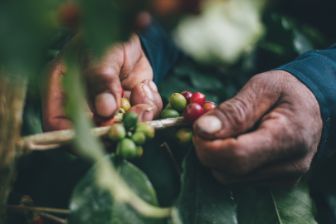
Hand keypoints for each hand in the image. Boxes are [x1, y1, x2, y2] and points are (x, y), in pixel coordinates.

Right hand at [42, 34, 161, 130]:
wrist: (126, 33)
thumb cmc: (102, 37)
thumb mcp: (100, 53)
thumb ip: (101, 78)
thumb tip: (106, 110)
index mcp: (62, 89)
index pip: (57, 123)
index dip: (76, 135)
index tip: (102, 131)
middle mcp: (83, 105)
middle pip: (93, 133)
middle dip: (118, 127)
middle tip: (135, 111)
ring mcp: (107, 108)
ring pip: (123, 128)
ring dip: (138, 115)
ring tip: (141, 90)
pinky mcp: (129, 106)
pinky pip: (142, 117)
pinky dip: (149, 105)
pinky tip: (145, 85)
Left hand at [193, 71, 322, 185]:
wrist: (311, 106)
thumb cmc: (286, 92)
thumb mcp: (262, 87)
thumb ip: (233, 110)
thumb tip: (202, 129)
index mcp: (288, 137)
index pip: (237, 156)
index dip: (208, 145)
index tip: (197, 127)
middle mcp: (289, 165)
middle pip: (230, 171)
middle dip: (208, 150)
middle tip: (206, 127)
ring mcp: (284, 178)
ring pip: (230, 178)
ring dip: (217, 156)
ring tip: (226, 131)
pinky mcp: (276, 182)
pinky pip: (238, 178)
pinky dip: (227, 162)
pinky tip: (237, 142)